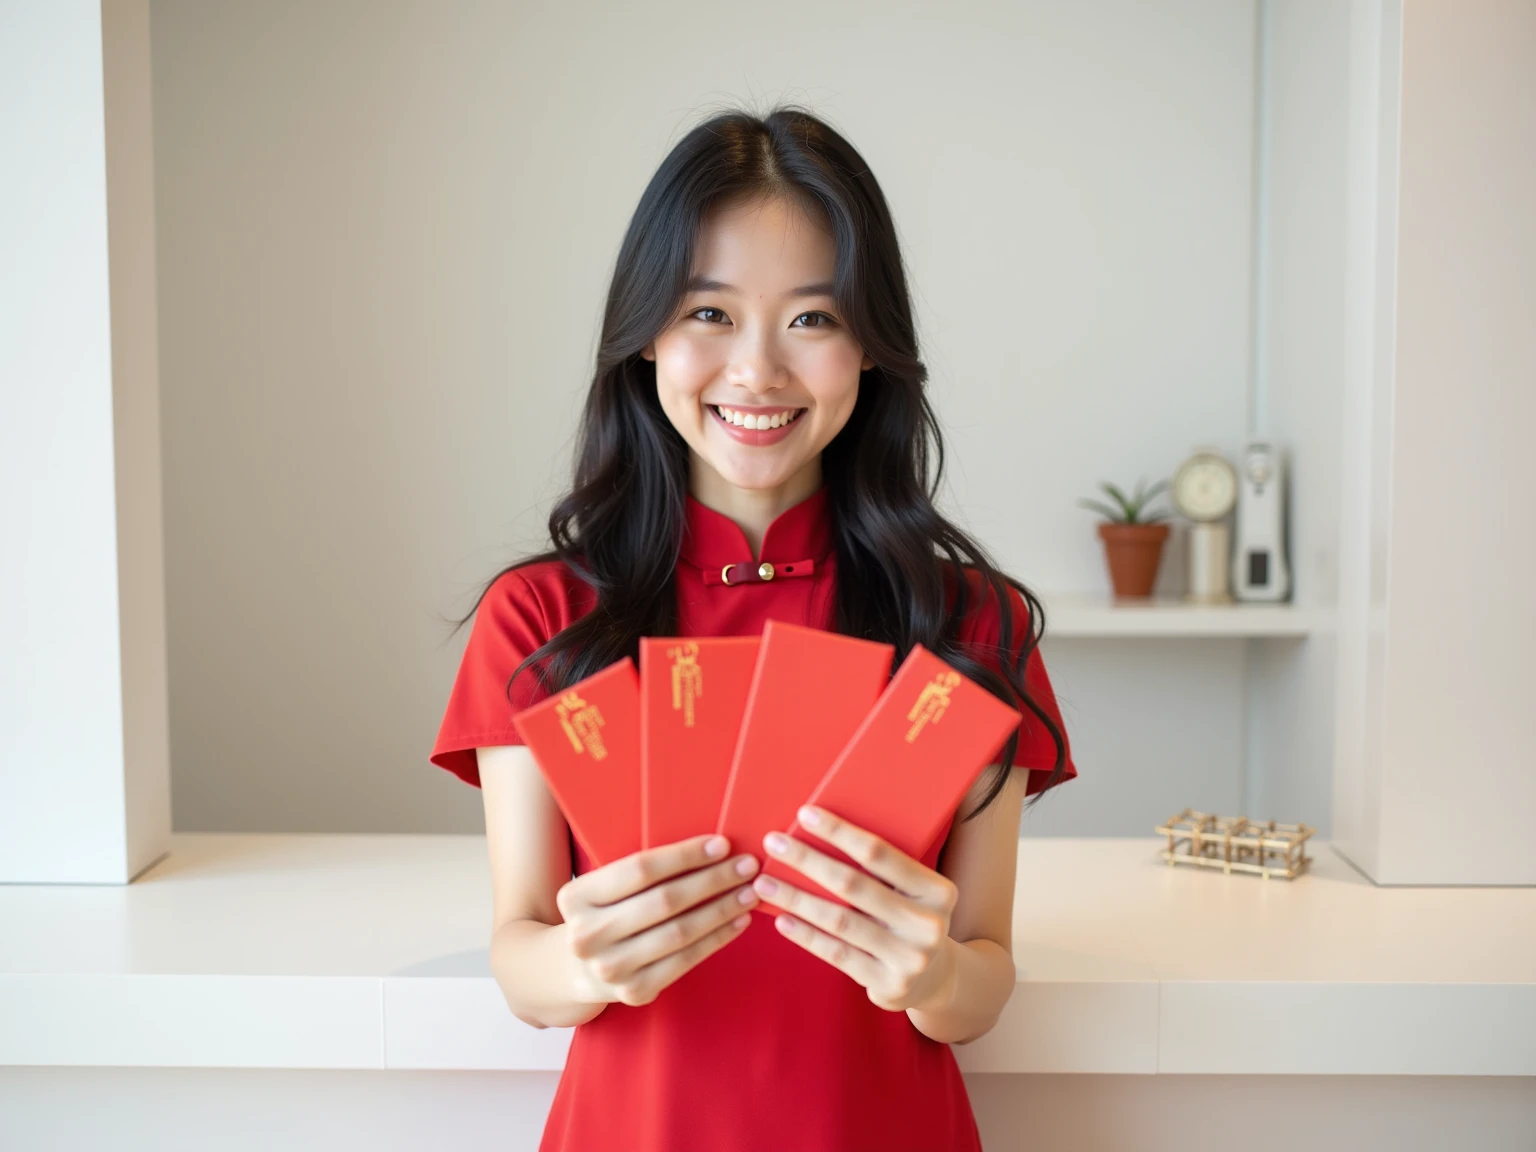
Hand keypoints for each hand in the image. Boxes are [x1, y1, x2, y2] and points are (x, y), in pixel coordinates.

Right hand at [555, 834, 760, 1007]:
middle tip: (747, 866)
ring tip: (749, 892)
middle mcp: (587, 935)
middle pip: (664, 901)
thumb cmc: (606, 912)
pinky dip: (717, 938)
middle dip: (713, 880)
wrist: (579, 969)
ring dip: (722, 909)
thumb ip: (643, 871)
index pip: (640, 869)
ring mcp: (610, 968)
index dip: (685, 856)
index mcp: (576, 897)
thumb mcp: (606, 887)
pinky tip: (738, 921)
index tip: (722, 845)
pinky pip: (687, 960)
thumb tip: (713, 847)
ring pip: (680, 932)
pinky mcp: (635, 991)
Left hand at [753, 806, 958, 1013]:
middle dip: (808, 860)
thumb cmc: (908, 918)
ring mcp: (910, 959)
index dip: (840, 832)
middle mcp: (928, 924)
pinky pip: (838, 954)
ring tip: (764, 883)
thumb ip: (880, 870)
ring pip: (840, 921)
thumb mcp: (912, 891)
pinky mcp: (889, 985)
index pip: (880, 853)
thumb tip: (815, 833)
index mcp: (938, 890)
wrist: (934, 978)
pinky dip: (806, 935)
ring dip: (796, 899)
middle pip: (854, 885)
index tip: (804, 814)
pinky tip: (781, 920)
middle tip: (773, 843)